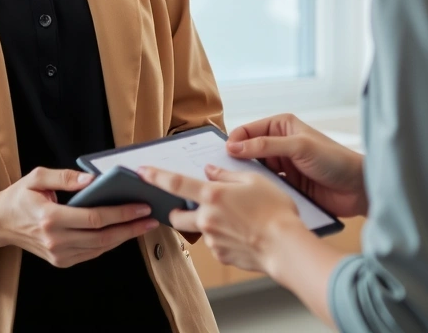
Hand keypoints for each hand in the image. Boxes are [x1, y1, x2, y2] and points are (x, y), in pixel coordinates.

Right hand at [0, 167, 159, 267]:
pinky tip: (123, 232)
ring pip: (100, 247)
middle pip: (102, 236)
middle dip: (130, 227)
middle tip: (152, 218)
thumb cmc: (20, 196)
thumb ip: (66, 177)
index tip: (142, 206)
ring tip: (144, 224)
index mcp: (50, 218)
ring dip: (124, 237)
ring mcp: (58, 254)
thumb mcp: (38, 177)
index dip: (121, 213)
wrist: (1, 222)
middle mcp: (55, 240)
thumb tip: (93, 179)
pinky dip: (110, 243)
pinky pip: (92, 253)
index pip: (94, 218)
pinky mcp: (61, 261)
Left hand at [137, 164, 304, 273]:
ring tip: (236, 221)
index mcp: (213, 195)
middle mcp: (207, 218)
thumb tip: (210, 171)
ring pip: (199, 230)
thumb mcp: (254, 180)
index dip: (156, 176)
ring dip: (208, 224)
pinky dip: (223, 238)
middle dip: (177, 211)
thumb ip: (226, 175)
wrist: (285, 247)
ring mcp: (211, 240)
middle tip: (194, 206)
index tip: (142, 172)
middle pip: (176, 216)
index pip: (175, 183)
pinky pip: (215, 244)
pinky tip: (242, 234)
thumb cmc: (274, 211)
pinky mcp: (220, 256)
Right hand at [228, 114, 367, 217]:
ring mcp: (283, 166)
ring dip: (246, 178)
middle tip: (219, 175)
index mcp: (281, 126)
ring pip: (256, 171)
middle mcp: (279, 143)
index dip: (234, 142)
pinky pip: (266, 186)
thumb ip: (266, 145)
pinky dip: (258, 191)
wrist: (358, 189)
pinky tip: (249, 200)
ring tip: (231, 189)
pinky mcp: (287, 185)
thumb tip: (234, 147)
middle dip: (235, 161)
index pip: (248, 131)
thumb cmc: (334, 160)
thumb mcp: (299, 147)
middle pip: (248, 151)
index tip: (221, 157)